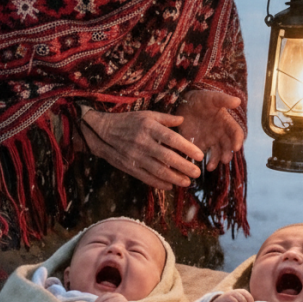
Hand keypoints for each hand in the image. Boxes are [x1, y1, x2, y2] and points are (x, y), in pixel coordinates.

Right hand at [79, 108, 202, 189]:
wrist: (102, 132)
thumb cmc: (129, 121)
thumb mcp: (147, 115)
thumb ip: (166, 118)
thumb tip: (183, 119)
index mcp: (149, 128)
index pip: (172, 139)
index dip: (187, 148)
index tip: (200, 155)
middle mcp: (143, 143)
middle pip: (167, 157)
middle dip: (184, 167)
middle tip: (198, 173)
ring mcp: (136, 157)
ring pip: (158, 170)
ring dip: (174, 178)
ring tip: (187, 182)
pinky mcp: (129, 167)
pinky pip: (146, 178)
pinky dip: (159, 183)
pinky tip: (170, 186)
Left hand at [177, 89, 243, 171]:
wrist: (184, 104)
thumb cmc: (201, 99)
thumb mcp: (212, 98)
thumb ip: (224, 100)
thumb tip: (238, 101)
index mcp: (227, 123)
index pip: (236, 133)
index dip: (237, 140)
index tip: (236, 147)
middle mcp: (220, 134)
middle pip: (228, 147)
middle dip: (227, 154)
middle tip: (224, 159)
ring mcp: (210, 141)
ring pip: (217, 154)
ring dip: (215, 161)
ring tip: (210, 167)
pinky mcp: (198, 145)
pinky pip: (202, 155)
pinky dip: (201, 162)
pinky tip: (198, 165)